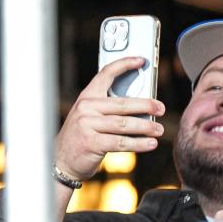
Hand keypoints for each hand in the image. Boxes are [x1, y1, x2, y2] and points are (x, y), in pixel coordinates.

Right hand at [55, 56, 164, 181]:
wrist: (61, 160)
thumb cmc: (81, 137)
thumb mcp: (89, 117)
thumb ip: (108, 110)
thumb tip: (142, 108)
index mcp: (86, 97)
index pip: (105, 74)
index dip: (124, 65)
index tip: (140, 61)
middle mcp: (86, 108)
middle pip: (122, 103)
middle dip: (146, 105)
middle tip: (161, 108)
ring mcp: (87, 125)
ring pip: (124, 124)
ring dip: (146, 127)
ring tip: (159, 130)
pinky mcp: (92, 142)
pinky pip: (121, 142)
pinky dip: (139, 143)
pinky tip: (150, 144)